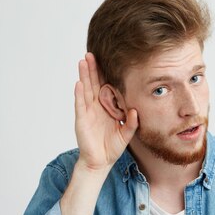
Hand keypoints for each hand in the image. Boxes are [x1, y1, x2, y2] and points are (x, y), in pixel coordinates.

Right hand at [73, 52, 137, 171]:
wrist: (101, 162)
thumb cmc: (112, 147)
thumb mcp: (126, 133)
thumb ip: (131, 122)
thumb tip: (135, 111)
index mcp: (107, 107)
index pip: (105, 86)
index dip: (105, 73)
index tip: (106, 59)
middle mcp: (96, 107)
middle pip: (93, 83)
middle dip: (92, 68)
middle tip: (91, 53)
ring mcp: (88, 112)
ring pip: (85, 89)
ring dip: (84, 75)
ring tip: (82, 61)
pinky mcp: (82, 120)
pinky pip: (80, 104)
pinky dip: (79, 94)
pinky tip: (79, 83)